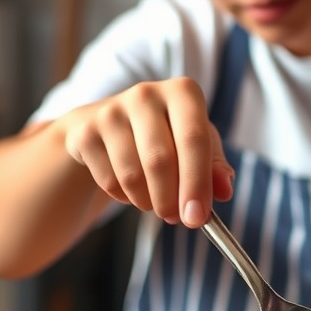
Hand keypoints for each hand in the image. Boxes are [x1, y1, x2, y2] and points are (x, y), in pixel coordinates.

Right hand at [58, 77, 233, 226]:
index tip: (198, 217)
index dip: (197, 183)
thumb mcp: (196, 145)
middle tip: (177, 218)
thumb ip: (215, 166)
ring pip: (133, 175)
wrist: (108, 126)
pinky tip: (131, 189)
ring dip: (148, 202)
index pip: (194, 139)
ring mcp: (111, 111)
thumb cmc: (165, 135)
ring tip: (155, 201)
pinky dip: (124, 197)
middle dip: (171, 200)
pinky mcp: (85, 132)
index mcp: (183, 92)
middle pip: (160, 160)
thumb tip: (225, 190)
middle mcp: (146, 94)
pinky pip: (109, 181)